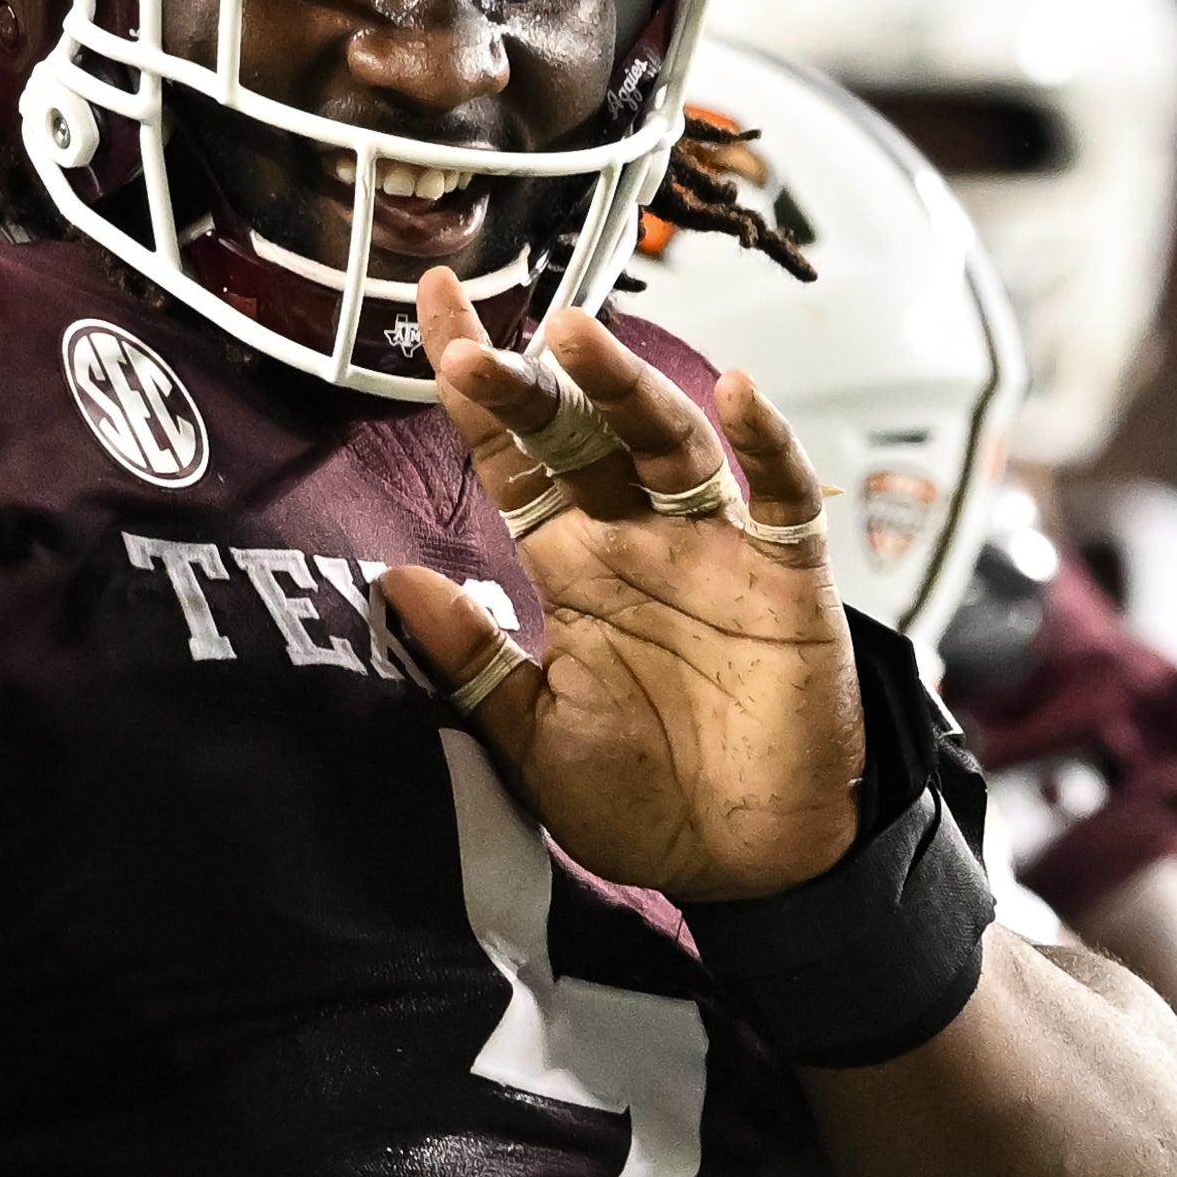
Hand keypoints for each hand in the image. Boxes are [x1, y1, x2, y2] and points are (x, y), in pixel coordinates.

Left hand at [376, 268, 860, 899]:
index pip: (513, 457)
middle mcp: (638, 539)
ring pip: (669, 442)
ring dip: (625, 388)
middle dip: (534, 384)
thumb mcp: (530, 738)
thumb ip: (469, 664)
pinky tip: (740, 397)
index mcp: (571, 566)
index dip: (477, 390)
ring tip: (578, 337)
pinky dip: (765, 445)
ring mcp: (714, 550)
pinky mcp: (786, 578)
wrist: (748, 867)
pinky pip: (779, 497)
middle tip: (480, 346)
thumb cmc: (644, 800)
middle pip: (581, 435)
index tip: (434, 309)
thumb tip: (390, 582)